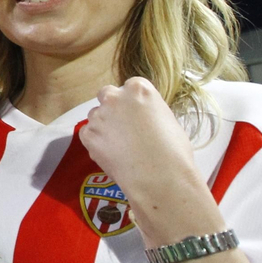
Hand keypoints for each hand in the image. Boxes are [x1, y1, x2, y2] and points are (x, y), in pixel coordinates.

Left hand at [82, 77, 210, 234]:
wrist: (159, 176)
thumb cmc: (173, 150)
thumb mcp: (168, 119)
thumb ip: (149, 111)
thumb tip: (143, 117)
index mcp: (139, 89)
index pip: (130, 86)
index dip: (133, 102)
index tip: (137, 113)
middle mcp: (115, 97)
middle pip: (107, 95)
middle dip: (113, 107)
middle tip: (123, 126)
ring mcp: (98, 115)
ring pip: (96, 116)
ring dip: (103, 126)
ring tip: (120, 146)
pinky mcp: (88, 135)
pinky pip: (88, 134)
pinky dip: (96, 142)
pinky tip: (111, 154)